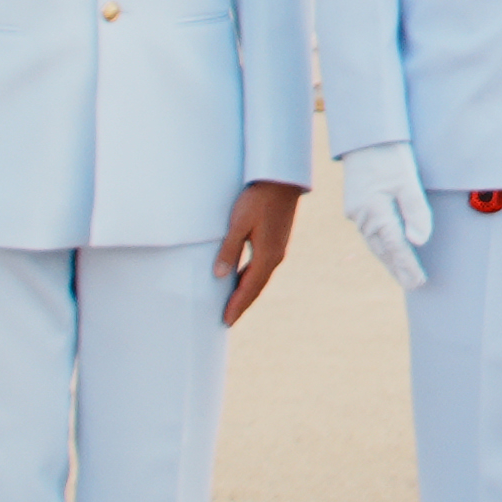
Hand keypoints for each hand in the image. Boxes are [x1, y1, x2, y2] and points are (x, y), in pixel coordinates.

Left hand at [214, 179, 301, 325]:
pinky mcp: (277, 241)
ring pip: (260, 278)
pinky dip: (252, 278)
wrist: (282, 180)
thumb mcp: (239, 223)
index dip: (237, 306)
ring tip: (234, 303)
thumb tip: (219, 276)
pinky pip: (263, 267)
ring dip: (247, 292)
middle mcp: (276, 256)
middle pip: (257, 287)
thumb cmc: (258, 198)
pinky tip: (243, 278)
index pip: (249, 289)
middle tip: (228, 319)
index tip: (226, 321)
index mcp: (267, 256)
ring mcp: (278, 249)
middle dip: (242, 304)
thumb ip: (229, 250)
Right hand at [335, 139, 431, 291]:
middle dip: (398, 269)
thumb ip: (415, 211)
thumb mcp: (408, 180)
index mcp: (376, 211)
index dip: (408, 266)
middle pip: (383, 250)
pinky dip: (381, 245)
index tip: (419, 282)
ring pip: (374, 243)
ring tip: (403, 275)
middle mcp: (362, 216)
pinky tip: (388, 250)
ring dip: (389, 260)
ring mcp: (356, 211)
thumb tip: (419, 242)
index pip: (396, 246)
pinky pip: (370, 232)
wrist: (365, 135)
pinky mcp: (356, 205)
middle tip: (413, 285)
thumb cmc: (389, 154)